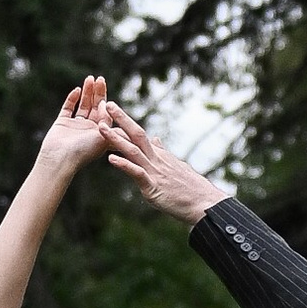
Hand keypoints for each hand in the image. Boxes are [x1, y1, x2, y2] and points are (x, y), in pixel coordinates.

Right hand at [36, 76, 111, 180]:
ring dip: (87, 92)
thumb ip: (108, 120)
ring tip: (90, 78)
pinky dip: (72, 99)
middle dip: (98, 93)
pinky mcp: (62, 124)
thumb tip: (108, 104)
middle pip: (95, 107)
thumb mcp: (103, 137)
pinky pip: (68, 108)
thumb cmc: (84, 151)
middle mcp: (89, 129)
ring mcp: (75, 126)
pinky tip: (76, 90)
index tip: (105, 86)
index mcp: (100, 134)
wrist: (60, 158)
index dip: (106, 99)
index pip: (106, 113)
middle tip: (100, 78)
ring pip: (83, 105)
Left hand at [98, 98, 233, 225]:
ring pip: (133, 151)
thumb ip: (163, 153)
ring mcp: (155, 172)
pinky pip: (137, 173)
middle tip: (106, 104)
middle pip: (137, 135)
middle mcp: (156, 160)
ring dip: (116, 139)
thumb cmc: (191, 188)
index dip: (125, 122)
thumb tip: (155, 139)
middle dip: (121, 119)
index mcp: (160, 155)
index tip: (112, 110)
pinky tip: (111, 159)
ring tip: (101, 128)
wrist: (205, 203)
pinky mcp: (153, 187)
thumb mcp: (176, 166)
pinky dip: (124, 165)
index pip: (139, 135)